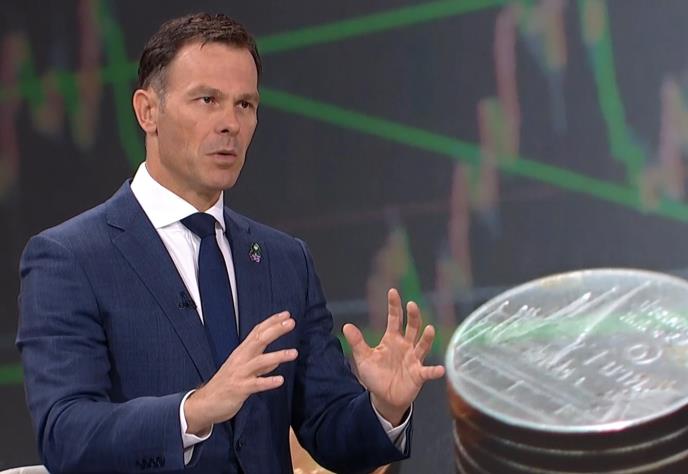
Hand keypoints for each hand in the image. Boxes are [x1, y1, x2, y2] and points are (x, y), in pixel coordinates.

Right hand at [184, 311, 296, 434]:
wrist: (205, 403)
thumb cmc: (226, 384)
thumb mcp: (243, 370)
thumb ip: (261, 365)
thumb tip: (277, 360)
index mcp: (242, 352)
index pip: (257, 332)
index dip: (271, 322)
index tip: (286, 315)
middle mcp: (241, 359)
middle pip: (259, 340)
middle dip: (275, 330)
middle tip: (291, 323)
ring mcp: (240, 373)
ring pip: (260, 361)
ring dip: (277, 356)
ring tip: (294, 353)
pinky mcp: (240, 389)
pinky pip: (256, 384)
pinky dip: (268, 382)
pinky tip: (280, 380)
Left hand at [343, 289, 444, 425]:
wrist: (384, 398)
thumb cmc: (375, 375)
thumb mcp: (364, 358)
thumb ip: (357, 342)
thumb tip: (346, 326)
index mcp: (392, 339)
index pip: (394, 319)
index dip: (394, 306)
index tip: (393, 291)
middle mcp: (405, 346)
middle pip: (412, 328)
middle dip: (413, 317)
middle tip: (412, 305)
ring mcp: (413, 359)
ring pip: (422, 346)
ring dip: (426, 338)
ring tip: (429, 329)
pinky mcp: (418, 375)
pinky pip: (428, 372)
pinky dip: (434, 371)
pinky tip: (440, 369)